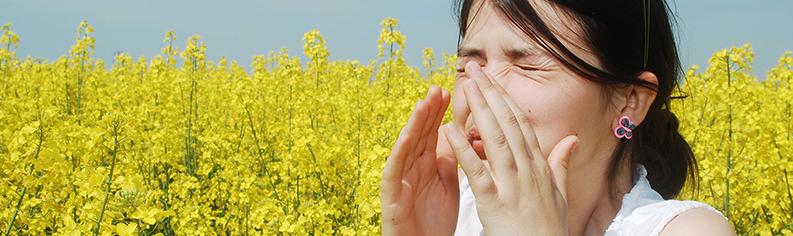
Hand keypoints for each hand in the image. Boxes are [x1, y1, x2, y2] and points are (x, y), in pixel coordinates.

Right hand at [381, 86, 458, 235]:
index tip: (449, 91)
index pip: (433, 132)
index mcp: (426, 165)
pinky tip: (406, 137)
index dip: (439, 113)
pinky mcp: (391, 196)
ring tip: (422, 104)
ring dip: (414, 125)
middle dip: (428, 111)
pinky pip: (394, 171)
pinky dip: (399, 153)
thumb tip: (455, 139)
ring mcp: (399, 180)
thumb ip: (450, 162)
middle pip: (419, 134)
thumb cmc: (433, 221)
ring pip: (406, 147)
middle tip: (437, 88)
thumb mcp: (447, 186)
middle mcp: (411, 168)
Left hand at [443, 61, 578, 234]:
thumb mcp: (561, 195)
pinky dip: (463, 150)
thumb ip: (561, 164)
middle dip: (490, 93)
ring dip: (479, 110)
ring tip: (465, 86)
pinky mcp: (495, 204)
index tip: (492, 78)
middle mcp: (528, 171)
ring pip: (495, 140)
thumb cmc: (550, 231)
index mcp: (539, 167)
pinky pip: (477, 173)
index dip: (505, 98)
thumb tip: (573, 139)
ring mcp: (513, 186)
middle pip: (507, 124)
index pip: (521, 124)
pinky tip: (449, 131)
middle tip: (474, 69)